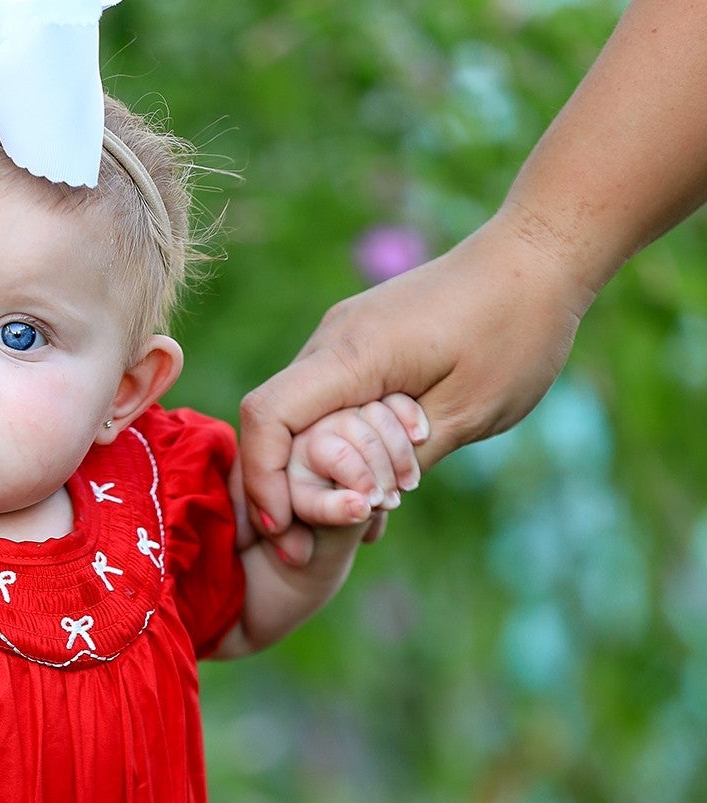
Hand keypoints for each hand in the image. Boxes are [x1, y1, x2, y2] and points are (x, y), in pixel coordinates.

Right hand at [236, 209, 592, 563]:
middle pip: (275, 422)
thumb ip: (407, 460)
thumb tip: (360, 500)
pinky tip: (376, 484)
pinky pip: (332, 401)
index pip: (268, 416)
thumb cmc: (516, 329)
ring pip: (303, 415)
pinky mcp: (363, 341)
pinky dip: (342, 446)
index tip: (285, 530)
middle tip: (313, 548)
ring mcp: (344, 336)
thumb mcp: (468, 412)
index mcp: (354, 352)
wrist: (540, 254)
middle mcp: (333, 339)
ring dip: (319, 470)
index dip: (262, 479)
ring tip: (361, 519)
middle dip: (286, 488)